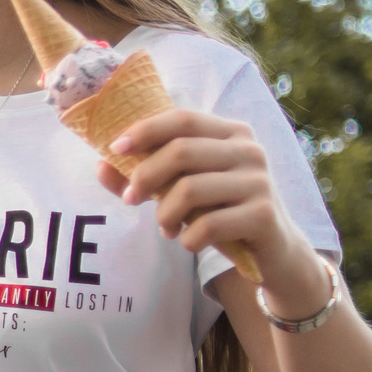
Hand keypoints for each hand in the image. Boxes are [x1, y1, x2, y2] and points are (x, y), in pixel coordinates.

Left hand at [103, 108, 324, 306]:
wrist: (272, 252)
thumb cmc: (221, 213)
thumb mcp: (183, 191)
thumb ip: (145, 178)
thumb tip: (100, 165)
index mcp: (231, 133)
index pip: (183, 119)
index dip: (146, 129)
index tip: (115, 149)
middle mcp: (249, 150)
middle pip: (181, 152)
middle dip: (145, 177)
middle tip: (132, 200)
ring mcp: (259, 182)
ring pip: (190, 190)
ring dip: (164, 214)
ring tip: (164, 228)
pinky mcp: (263, 215)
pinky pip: (208, 225)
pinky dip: (188, 238)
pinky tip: (188, 242)